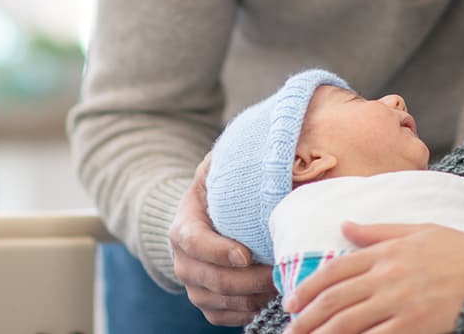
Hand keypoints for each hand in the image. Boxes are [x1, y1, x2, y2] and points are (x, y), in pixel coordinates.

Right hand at [169, 152, 277, 325]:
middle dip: (248, 279)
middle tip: (280, 272)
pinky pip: (222, 317)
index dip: (218, 251)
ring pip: (219, 301)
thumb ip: (233, 161)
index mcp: (184, 226)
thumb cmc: (221, 189)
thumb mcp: (220, 169)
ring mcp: (193, 284)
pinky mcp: (206, 302)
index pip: (195, 242)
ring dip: (251, 297)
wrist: (206, 217)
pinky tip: (268, 299)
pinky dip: (246, 312)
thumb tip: (268, 147)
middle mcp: (183, 260)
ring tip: (281, 284)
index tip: (245, 254)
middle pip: (211, 279)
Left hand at [283, 222, 463, 333]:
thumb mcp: (419, 229)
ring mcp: (400, 303)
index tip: (292, 303)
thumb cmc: (460, 250)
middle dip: (306, 318)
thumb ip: (378, 231)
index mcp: (386, 252)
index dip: (308, 288)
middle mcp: (387, 276)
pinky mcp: (415, 325)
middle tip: (290, 331)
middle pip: (335, 299)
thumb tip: (344, 225)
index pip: (335, 270)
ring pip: (347, 323)